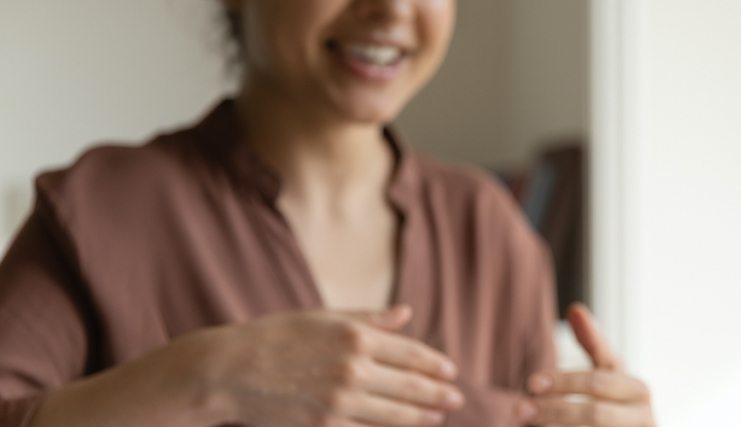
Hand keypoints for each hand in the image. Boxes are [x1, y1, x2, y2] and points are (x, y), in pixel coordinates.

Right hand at [188, 306, 464, 426]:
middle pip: (410, 385)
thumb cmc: (272, 338)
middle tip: (457, 399)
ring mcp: (340, 401)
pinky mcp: (325, 426)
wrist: (226, 372)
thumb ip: (368, 318)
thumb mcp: (321, 318)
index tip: (451, 371)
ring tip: (438, 417)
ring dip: (422, 417)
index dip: (435, 364)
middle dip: (439, 394)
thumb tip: (406, 312)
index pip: (410, 353)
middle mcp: (353, 368)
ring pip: (395, 414)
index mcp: (355, 335)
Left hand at [516, 303, 654, 426]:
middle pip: (594, 412)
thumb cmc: (615, 403)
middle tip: (519, 408)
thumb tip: (575, 308)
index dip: (564, 382)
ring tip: (525, 420)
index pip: (599, 380)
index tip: (532, 383)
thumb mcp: (607, 372)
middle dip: (555, 410)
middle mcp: (643, 416)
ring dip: (554, 423)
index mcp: (637, 390)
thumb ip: (594, 343)